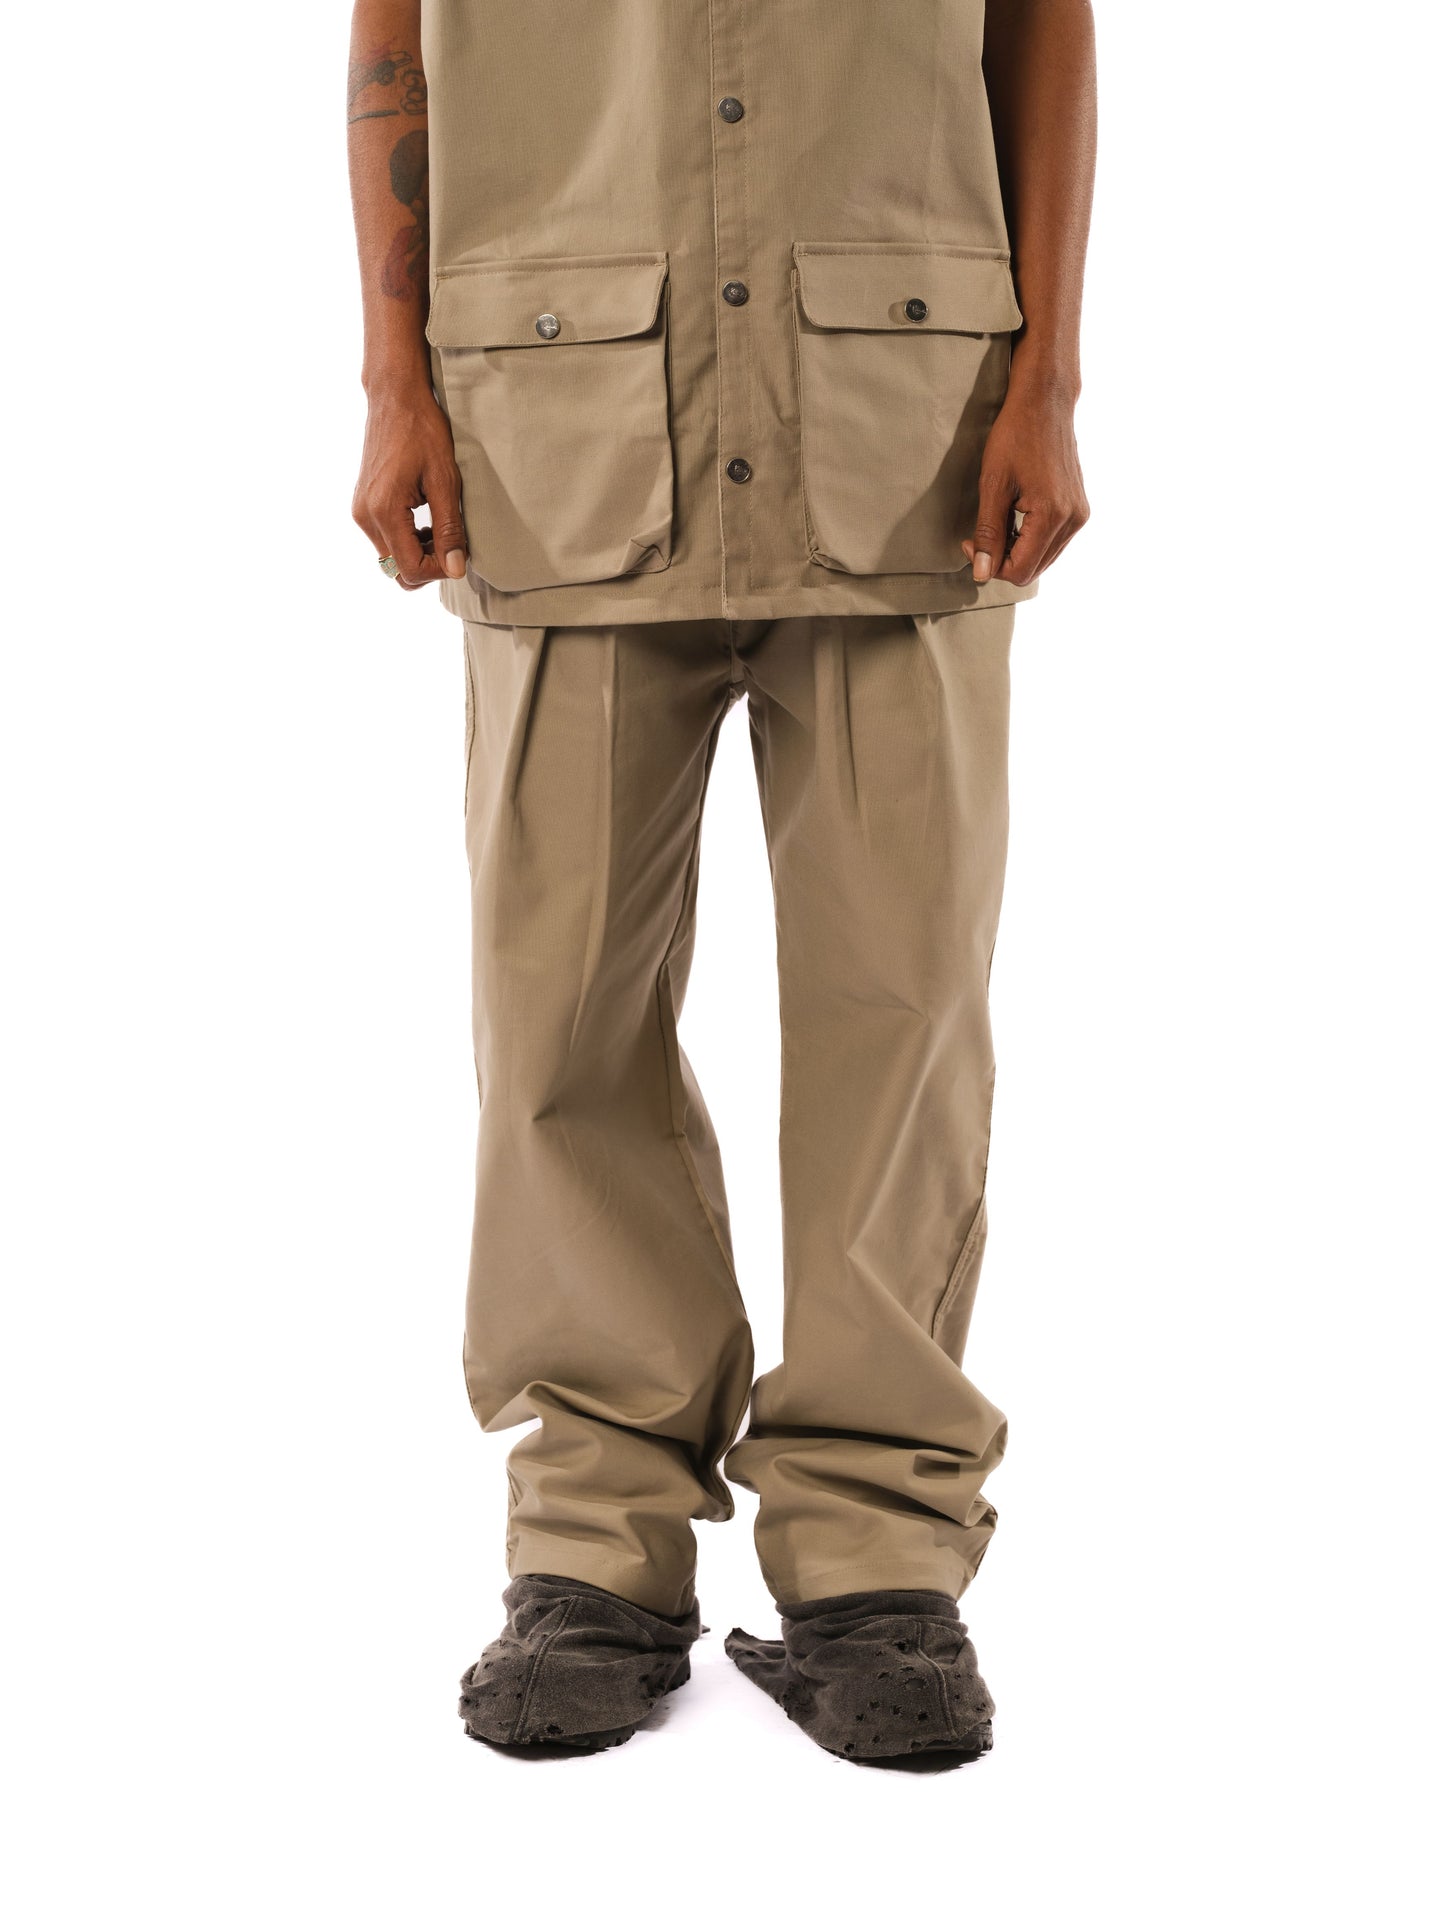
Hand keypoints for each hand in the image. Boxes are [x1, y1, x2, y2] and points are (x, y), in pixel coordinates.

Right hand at [352, 381, 466, 590]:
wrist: (394, 397)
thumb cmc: (423, 431)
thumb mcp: (445, 480)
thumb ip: (449, 529)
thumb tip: (456, 569)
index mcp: (384, 511)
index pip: (410, 570)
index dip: (440, 569)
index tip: (460, 550)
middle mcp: (365, 516)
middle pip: (397, 570)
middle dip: (428, 564)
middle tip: (452, 540)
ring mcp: (360, 511)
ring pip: (391, 558)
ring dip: (418, 552)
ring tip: (440, 526)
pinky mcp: (362, 505)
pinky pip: (385, 540)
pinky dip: (407, 540)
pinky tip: (425, 519)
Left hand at [963, 384, 1088, 587]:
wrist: (1046, 402)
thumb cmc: (1016, 435)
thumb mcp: (993, 486)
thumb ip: (988, 534)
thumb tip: (982, 574)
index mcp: (1053, 515)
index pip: (1020, 571)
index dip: (990, 565)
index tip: (970, 542)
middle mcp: (1073, 520)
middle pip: (1033, 570)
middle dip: (1002, 561)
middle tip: (979, 536)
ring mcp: (1079, 514)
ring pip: (1043, 559)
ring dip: (1017, 551)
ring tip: (998, 522)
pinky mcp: (1079, 508)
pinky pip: (1053, 542)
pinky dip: (1031, 540)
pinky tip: (1015, 518)